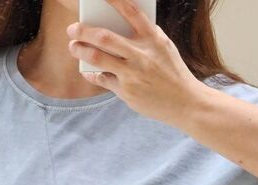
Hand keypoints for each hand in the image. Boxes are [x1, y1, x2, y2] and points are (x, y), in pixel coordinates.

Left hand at [65, 0, 205, 125]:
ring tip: (73, 47)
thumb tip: (124, 24)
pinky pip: (102, 79)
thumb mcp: (165, 48)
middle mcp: (141, 55)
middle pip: (105, 37)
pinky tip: (86, 71)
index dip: (113, 0)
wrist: (185, 103)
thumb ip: (148, 35)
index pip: (130, 11)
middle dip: (84, 31)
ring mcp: (132, 74)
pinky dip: (92, 74)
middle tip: (72, 29)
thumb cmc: (173, 73)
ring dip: (80, 51)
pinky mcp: (126, 92)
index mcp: (152, 39)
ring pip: (98, 58)